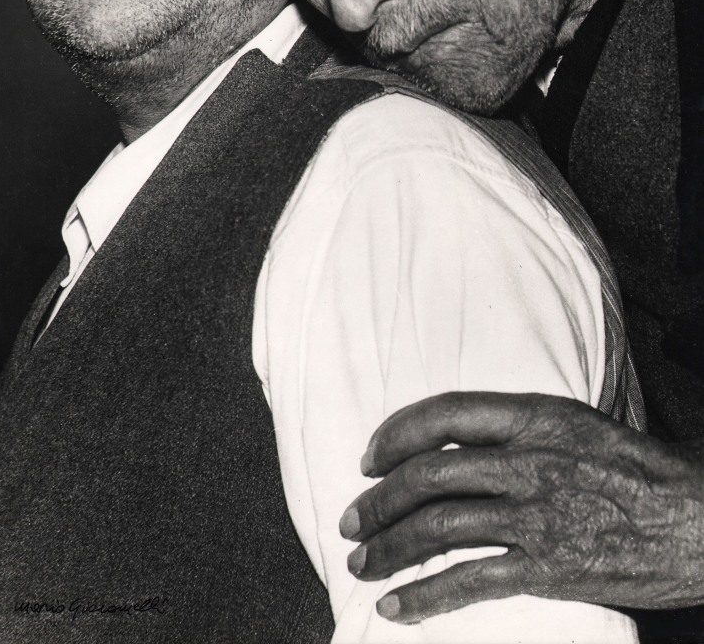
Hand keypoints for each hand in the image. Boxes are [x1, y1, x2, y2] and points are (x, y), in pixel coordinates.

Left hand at [339, 392, 703, 622]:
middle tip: (351, 519)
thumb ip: (516, 428)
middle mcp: (528, 460)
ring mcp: (537, 515)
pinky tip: (397, 607)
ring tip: (362, 562)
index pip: (444, 414)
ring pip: (440, 528)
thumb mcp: (575, 424)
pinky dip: (425, 596)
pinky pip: (470, 581)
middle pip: (429, 476)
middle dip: (379, 500)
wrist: (696, 521)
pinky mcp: (548, 568)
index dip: (396, 434)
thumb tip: (454, 442)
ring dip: (389, 547)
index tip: (369, 458)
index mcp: (534, 416)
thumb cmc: (634, 470)